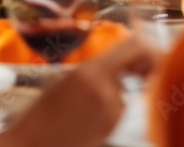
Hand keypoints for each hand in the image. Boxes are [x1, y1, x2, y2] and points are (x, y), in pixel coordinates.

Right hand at [0, 36, 160, 146]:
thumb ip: (95, 65)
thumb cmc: (41, 111)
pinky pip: (119, 108)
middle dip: (136, 66)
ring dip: (115, 90)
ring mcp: (112, 112)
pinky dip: (109, 107)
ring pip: (125, 89)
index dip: (147, 45)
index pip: (135, 48)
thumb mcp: (65, 77)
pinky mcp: (112, 127)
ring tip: (86, 98)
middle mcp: (106, 92)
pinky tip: (87, 112)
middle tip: (130, 67)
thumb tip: (124, 53)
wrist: (35, 141)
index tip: (148, 46)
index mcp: (90, 73)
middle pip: (135, 68)